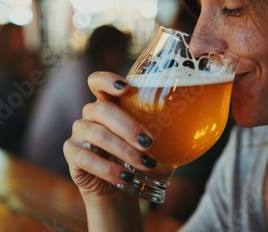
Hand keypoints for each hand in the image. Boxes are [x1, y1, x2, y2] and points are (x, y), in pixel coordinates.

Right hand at [63, 72, 156, 200]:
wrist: (119, 187)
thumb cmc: (137, 156)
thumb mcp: (149, 139)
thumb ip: (161, 127)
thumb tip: (196, 121)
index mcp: (108, 103)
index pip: (97, 81)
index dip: (107, 80)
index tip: (126, 87)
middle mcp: (90, 114)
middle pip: (102, 110)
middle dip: (128, 126)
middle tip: (149, 143)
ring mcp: (78, 133)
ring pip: (96, 134)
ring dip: (124, 150)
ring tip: (145, 164)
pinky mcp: (71, 154)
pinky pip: (86, 158)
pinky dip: (108, 169)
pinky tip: (125, 177)